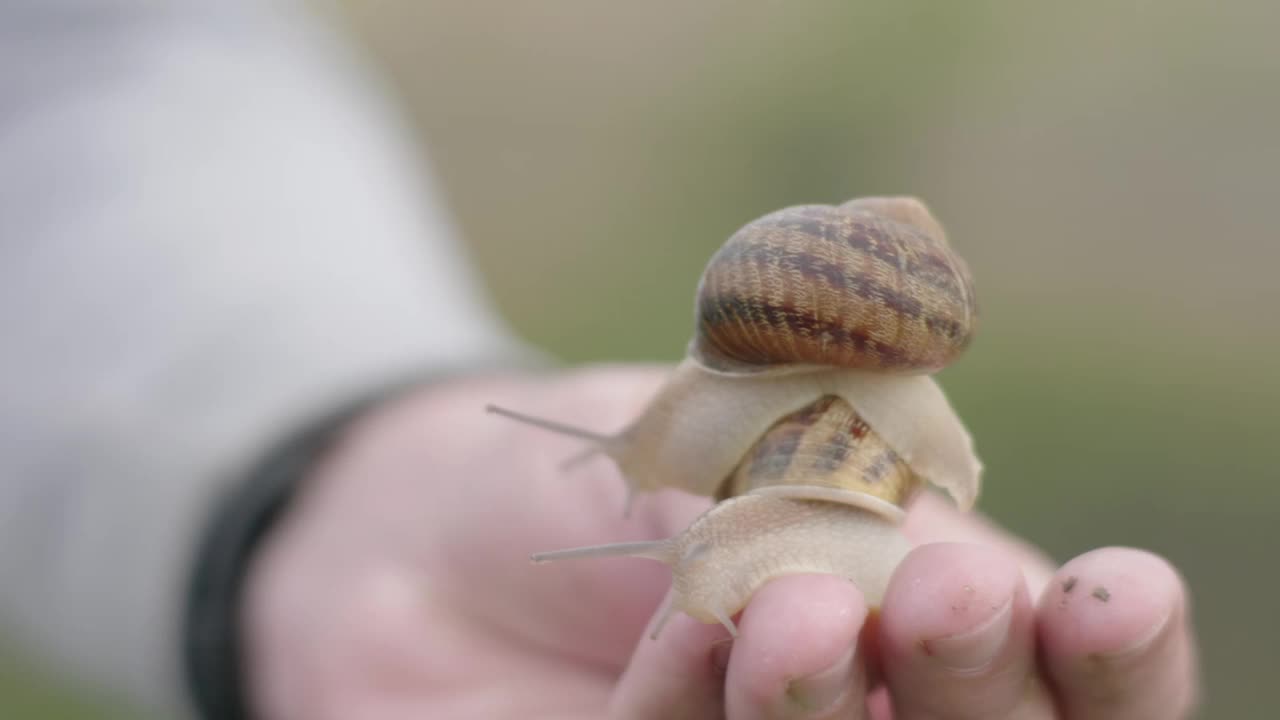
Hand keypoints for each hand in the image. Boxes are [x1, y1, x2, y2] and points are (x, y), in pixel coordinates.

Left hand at [244, 367, 1199, 718]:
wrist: (415, 528)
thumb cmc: (594, 466)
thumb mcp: (713, 431)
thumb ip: (823, 487)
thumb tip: (933, 547)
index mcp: (909, 615)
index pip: (1055, 668)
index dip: (1107, 654)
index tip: (1113, 592)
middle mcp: (850, 712)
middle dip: (980, 682)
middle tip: (949, 593)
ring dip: (833, 707)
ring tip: (800, 612)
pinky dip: (697, 710)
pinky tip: (700, 631)